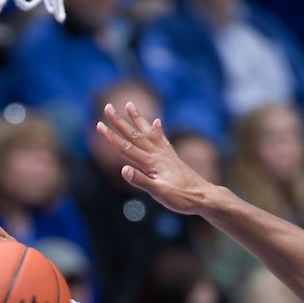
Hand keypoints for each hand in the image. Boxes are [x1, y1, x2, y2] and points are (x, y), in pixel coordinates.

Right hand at [97, 103, 215, 215]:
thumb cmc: (182, 198)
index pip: (126, 148)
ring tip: (129, 105)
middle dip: (119, 121)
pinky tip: (157, 121)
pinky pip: (163, 139)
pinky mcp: (173, 158)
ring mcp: (166, 154)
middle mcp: (158, 155)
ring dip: (137, 119)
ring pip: (148, 132)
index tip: (98, 125)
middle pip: (134, 135)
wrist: (205, 196)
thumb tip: (123, 170)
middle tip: (107, 107)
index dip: (111, 137)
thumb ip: (141, 181)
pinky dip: (158, 129)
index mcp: (152, 163)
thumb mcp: (159, 194)